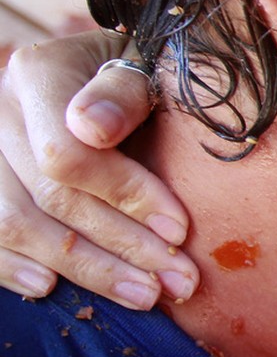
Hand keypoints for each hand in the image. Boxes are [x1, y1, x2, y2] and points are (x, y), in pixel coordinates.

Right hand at [0, 32, 197, 308]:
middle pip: (50, 198)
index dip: (127, 197)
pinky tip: (49, 287)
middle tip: (178, 280)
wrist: (100, 66)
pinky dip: (11, 267)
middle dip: (122, 247)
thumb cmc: (136, 67)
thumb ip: (124, 91)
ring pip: (15, 225)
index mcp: (37, 76)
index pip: (69, 155)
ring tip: (143, 293)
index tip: (180, 229)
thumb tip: (93, 128)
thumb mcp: (146, 62)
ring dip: (85, 268)